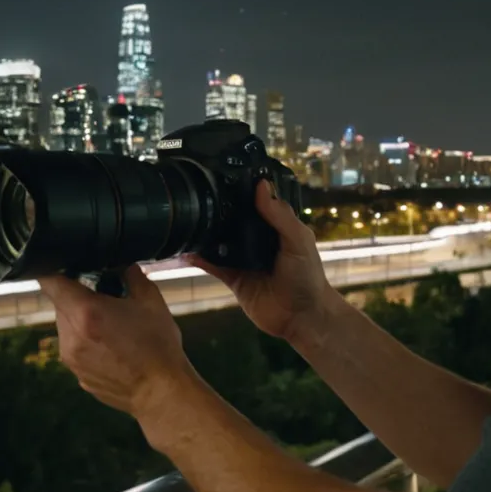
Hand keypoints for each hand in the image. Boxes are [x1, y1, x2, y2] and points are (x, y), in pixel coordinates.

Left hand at [38, 265, 195, 417]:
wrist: (161, 393)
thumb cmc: (158, 347)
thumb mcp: (152, 302)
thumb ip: (133, 276)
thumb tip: (123, 265)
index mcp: (86, 312)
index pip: (50, 282)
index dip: (53, 269)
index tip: (64, 265)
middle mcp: (71, 336)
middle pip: (60, 304)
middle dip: (77, 297)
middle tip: (104, 297)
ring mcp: (71, 359)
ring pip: (66, 327)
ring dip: (81, 320)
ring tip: (111, 325)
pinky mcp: (77, 375)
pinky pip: (74, 349)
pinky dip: (87, 342)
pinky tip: (112, 347)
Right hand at [185, 180, 337, 341]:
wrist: (301, 317)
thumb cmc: (306, 276)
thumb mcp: (298, 241)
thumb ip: (280, 216)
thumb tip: (261, 185)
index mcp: (277, 227)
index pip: (256, 203)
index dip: (242, 191)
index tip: (221, 173)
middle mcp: (258, 240)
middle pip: (234, 220)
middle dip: (218, 210)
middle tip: (195, 192)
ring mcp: (244, 259)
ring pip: (220, 241)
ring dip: (205, 233)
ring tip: (184, 217)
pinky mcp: (233, 279)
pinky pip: (213, 265)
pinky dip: (200, 258)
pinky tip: (185, 249)